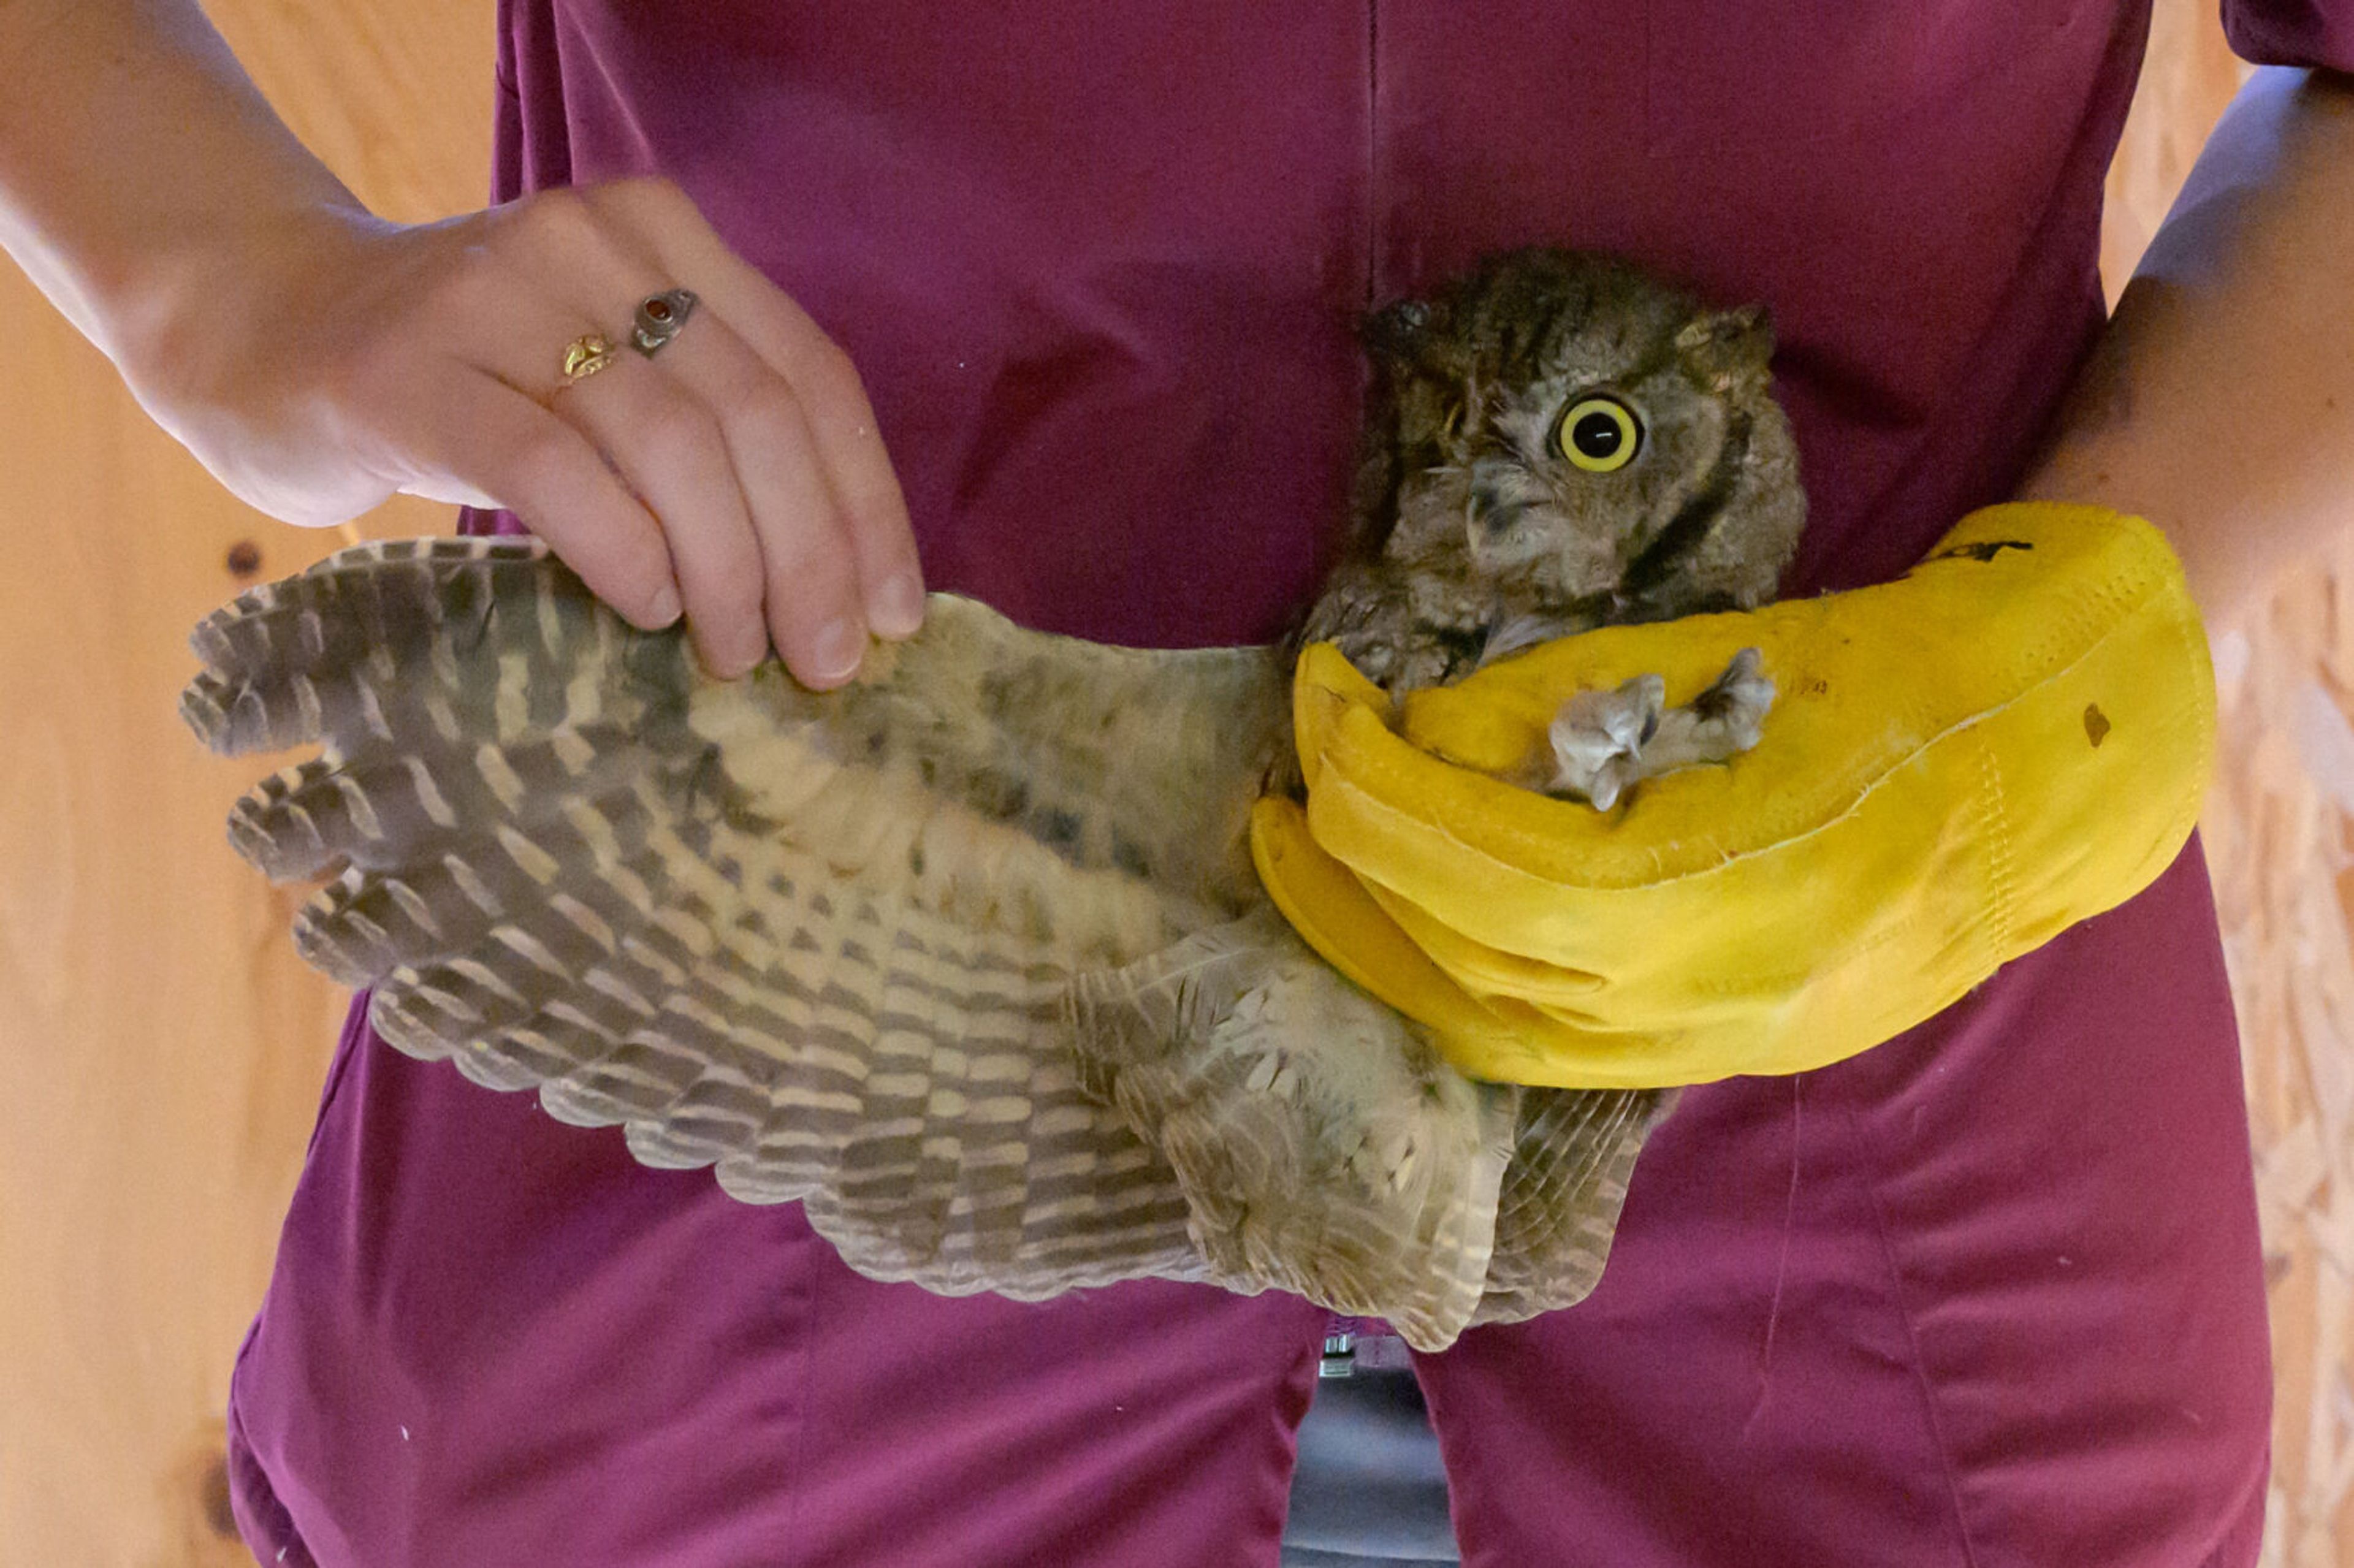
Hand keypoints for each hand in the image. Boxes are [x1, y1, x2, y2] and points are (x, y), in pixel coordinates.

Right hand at [122, 178, 919, 686]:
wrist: (263, 332)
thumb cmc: (469, 383)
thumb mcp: (605, 379)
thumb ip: (711, 434)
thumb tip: (840, 583)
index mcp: (662, 233)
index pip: (810, 375)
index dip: (866, 506)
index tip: (896, 615)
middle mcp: (590, 242)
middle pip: (754, 414)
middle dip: (811, 557)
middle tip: (824, 662)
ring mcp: (495, 295)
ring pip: (670, 445)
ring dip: (728, 571)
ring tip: (736, 653)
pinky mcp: (410, 369)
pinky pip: (558, 470)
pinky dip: (625, 552)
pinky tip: (648, 611)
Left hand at [1256, 504, 2216, 1087]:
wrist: (2033, 776)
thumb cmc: (1878, 686)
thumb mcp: (1706, 661)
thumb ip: (1546, 712)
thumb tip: (1404, 741)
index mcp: (1709, 883)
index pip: (1475, 861)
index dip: (1371, 781)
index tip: (1318, 698)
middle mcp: (1697, 995)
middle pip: (1455, 960)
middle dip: (1339, 874)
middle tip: (1274, 799)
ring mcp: (1704, 1044)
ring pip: (1483, 1027)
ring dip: (1377, 944)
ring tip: (1312, 865)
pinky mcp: (1708, 1060)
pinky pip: (1540, 1050)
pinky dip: (1451, 987)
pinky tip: (1406, 929)